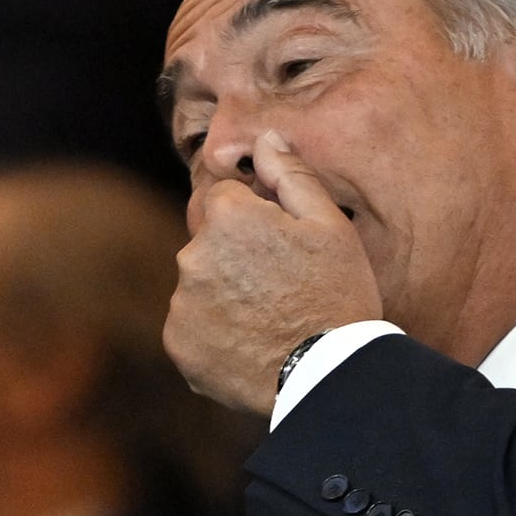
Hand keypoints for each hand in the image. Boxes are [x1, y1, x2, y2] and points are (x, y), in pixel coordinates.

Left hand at [164, 131, 385, 413]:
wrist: (327, 375)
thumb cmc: (337, 294)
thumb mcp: (329, 224)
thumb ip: (290, 174)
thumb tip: (264, 139)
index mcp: (226, 217)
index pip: (225, 199)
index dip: (255, 218)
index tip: (281, 245)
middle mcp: (192, 256)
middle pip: (208, 243)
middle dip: (236, 256)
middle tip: (280, 287)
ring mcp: (181, 303)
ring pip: (200, 286)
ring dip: (224, 295)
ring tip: (268, 319)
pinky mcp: (178, 345)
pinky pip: (192, 327)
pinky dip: (214, 333)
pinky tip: (251, 342)